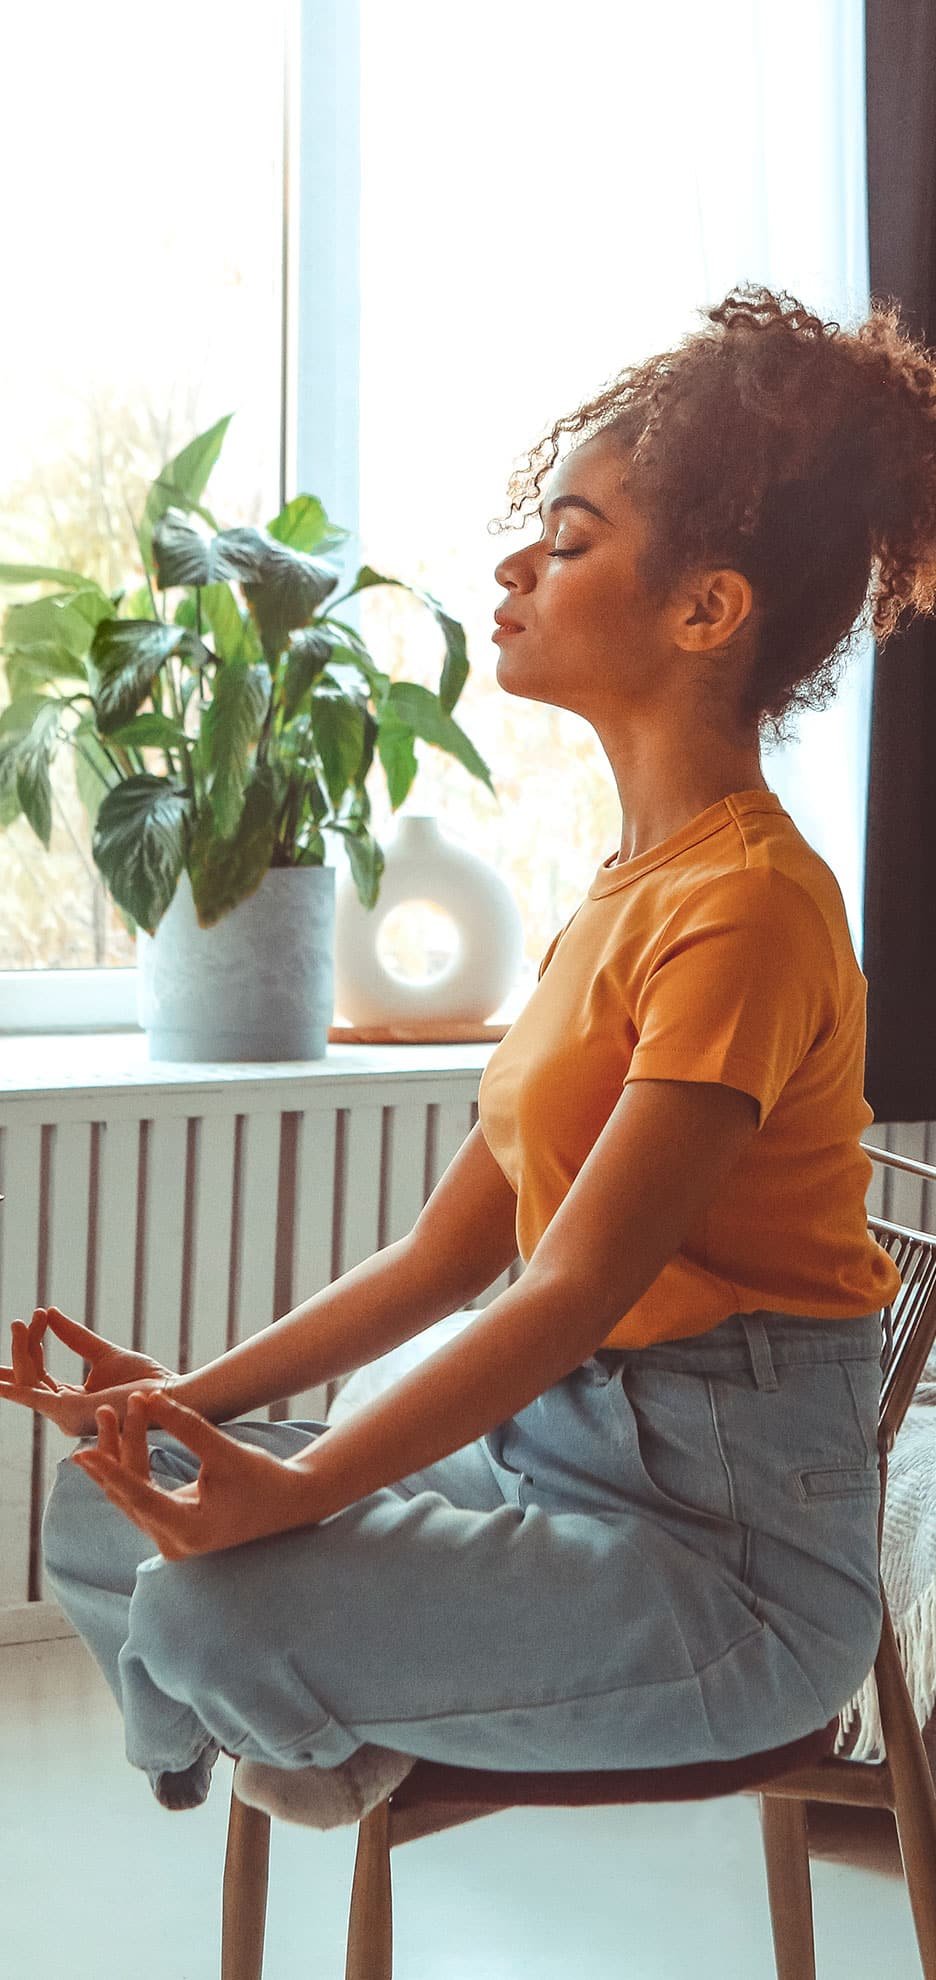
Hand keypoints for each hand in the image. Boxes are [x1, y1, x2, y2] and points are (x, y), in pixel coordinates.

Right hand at [0, 1306, 173, 1437]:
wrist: (169, 1392)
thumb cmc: (145, 1378)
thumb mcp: (103, 1353)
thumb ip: (75, 1337)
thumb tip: (51, 1312)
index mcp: (72, 1401)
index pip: (39, 1375)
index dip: (32, 1346)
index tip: (35, 1316)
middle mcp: (64, 1413)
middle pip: (30, 1378)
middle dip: (20, 1350)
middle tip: (17, 1321)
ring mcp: (66, 1416)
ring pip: (30, 1381)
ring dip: (22, 1351)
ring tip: (19, 1323)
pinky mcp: (71, 1411)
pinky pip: (34, 1397)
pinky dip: (13, 1388)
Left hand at [69, 1388, 319, 1558]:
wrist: (291, 1502)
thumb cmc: (264, 1479)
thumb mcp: (226, 1452)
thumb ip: (188, 1427)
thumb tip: (151, 1396)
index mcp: (188, 1531)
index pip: (140, 1500)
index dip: (112, 1472)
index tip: (85, 1452)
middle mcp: (172, 1541)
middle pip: (129, 1493)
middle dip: (115, 1449)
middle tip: (106, 1409)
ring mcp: (170, 1535)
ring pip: (130, 1492)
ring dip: (120, 1453)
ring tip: (111, 1413)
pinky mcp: (171, 1523)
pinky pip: (140, 1492)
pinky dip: (131, 1463)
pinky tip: (123, 1433)